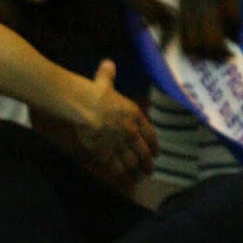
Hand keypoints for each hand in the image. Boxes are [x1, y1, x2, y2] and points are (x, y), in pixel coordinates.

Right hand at [77, 59, 157, 179]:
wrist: (85, 108)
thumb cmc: (96, 93)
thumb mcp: (105, 81)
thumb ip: (108, 74)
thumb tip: (107, 63)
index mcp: (135, 116)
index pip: (149, 134)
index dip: (153, 145)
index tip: (156, 152)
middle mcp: (131, 132)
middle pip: (143, 152)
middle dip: (148, 163)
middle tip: (150, 170)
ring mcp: (119, 145)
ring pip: (132, 163)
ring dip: (136, 171)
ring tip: (138, 177)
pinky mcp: (106, 155)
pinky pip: (116, 168)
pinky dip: (121, 175)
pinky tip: (123, 179)